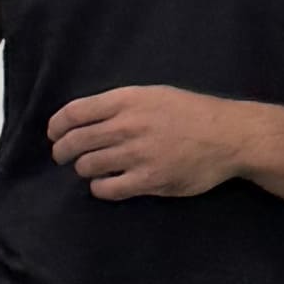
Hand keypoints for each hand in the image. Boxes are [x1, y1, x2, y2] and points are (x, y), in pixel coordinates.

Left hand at [48, 84, 254, 201]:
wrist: (230, 136)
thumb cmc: (192, 113)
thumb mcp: (155, 95)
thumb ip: (121, 105)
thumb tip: (86, 118)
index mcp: (127, 100)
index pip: (75, 113)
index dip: (57, 126)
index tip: (54, 134)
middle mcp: (127, 125)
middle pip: (75, 141)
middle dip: (62, 151)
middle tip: (63, 156)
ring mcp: (137, 154)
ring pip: (88, 166)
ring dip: (84, 168)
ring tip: (90, 168)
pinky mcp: (148, 180)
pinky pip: (107, 188)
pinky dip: (100, 187)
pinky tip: (105, 184)